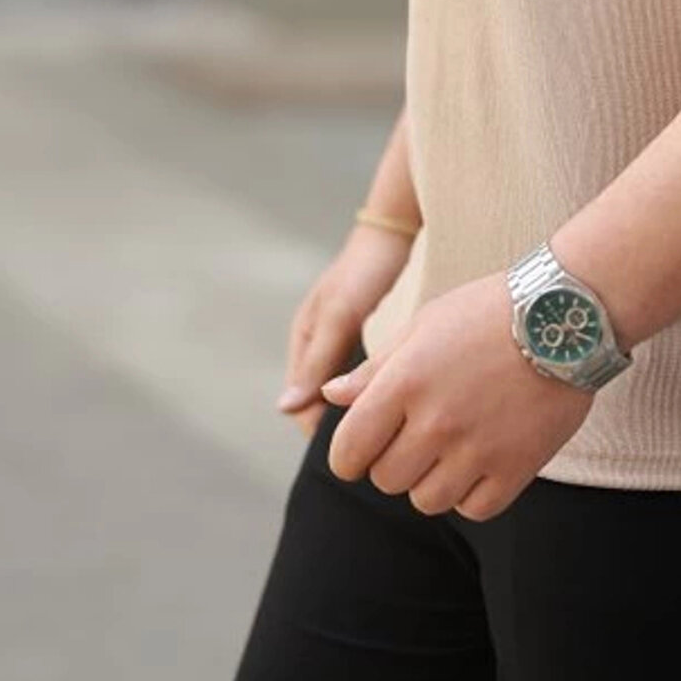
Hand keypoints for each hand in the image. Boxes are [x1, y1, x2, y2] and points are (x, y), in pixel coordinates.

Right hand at [276, 225, 416, 438]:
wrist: (393, 233)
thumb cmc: (363, 272)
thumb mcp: (339, 316)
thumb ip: (318, 360)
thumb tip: (285, 409)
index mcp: (303, 342)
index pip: (301, 406)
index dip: (321, 431)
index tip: (353, 447)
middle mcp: (317, 344)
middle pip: (321, 401)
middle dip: (341, 423)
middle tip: (375, 442)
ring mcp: (339, 339)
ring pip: (341, 390)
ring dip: (356, 407)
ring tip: (386, 426)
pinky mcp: (362, 335)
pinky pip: (360, 374)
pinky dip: (370, 388)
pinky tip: (395, 397)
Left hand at [319, 271, 594, 520]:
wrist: (567, 313)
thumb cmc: (489, 311)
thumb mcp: (425, 324)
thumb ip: (375, 368)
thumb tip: (330, 396)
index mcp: (404, 381)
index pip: (348, 451)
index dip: (349, 456)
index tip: (363, 450)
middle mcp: (436, 420)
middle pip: (387, 480)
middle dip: (394, 462)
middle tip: (419, 435)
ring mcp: (478, 448)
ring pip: (427, 501)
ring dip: (432, 480)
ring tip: (454, 445)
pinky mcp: (517, 467)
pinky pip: (475, 509)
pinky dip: (473, 493)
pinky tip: (484, 458)